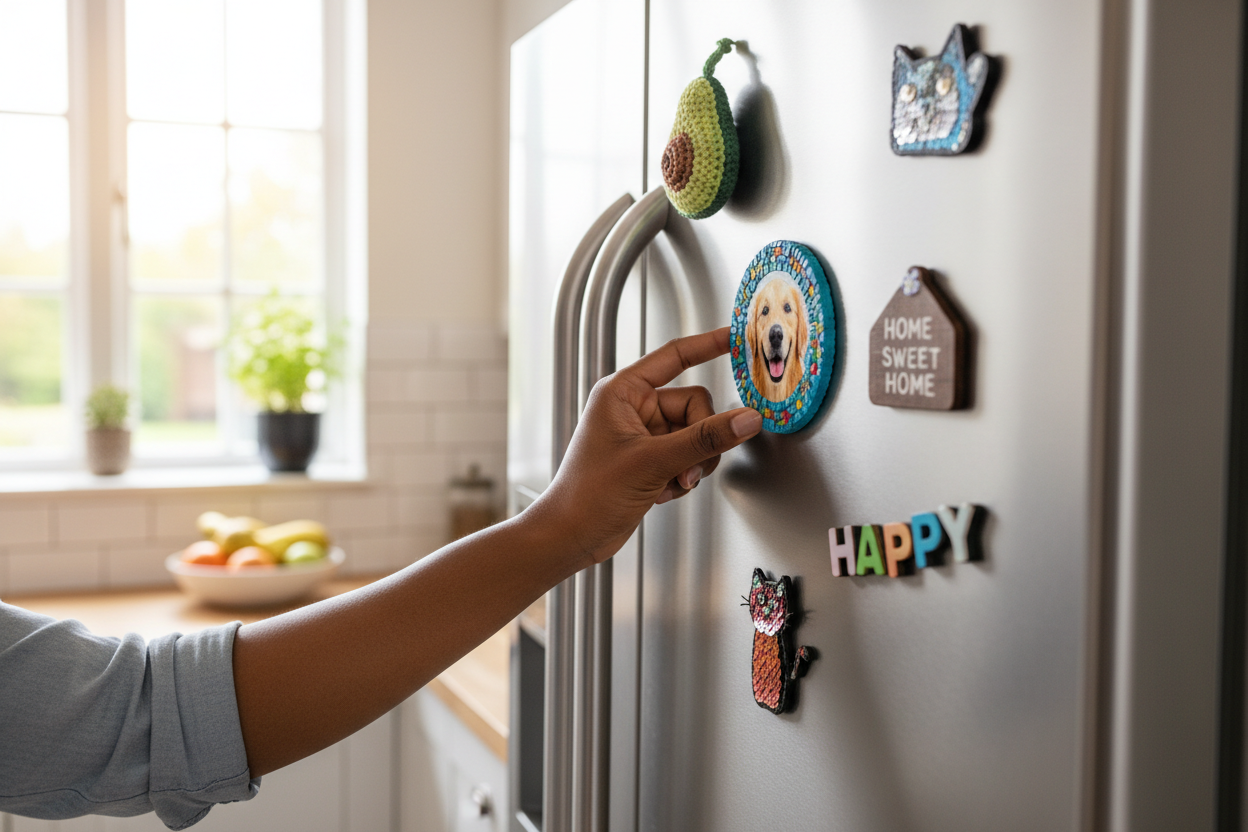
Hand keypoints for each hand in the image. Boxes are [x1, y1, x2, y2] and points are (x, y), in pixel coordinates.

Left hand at [540, 327, 762, 564]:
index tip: (738, 337)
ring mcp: (643, 434)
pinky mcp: (650, 459)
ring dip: (692, 464)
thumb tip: (746, 420)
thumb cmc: (588, 494)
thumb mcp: (654, 462)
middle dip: (699, 442)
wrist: (571, 536)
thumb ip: (705, 439)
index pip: (675, 356)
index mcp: (622, 392)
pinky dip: (683, 477)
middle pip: (695, 407)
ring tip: (672, 484)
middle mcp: (633, 408)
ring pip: (696, 435)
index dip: (709, 344)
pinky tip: (661, 493)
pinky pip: (687, 456)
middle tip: (687, 469)